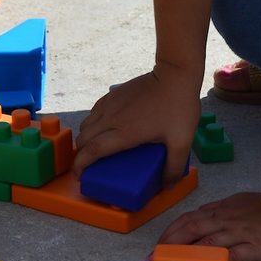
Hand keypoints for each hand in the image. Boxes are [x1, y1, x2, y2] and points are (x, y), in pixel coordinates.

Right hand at [73, 63, 200, 182]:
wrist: (174, 75)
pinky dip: (92, 123)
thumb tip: (167, 185)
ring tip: (95, 147)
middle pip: (84, 137)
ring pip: (87, 123)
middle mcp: (112, 118)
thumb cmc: (177, 108)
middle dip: (81, 153)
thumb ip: (173, 167)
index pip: (93, 150)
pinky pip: (94, 111)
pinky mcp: (114, 94)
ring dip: (86, 137)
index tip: (78, 175)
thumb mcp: (182, 142)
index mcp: (124, 132)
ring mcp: (111, 104)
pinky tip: (104, 127)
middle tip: (89, 165)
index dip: (81, 164)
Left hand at [156, 188, 260, 260]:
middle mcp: (224, 220)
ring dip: (185, 254)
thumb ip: (217, 211)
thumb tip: (200, 218)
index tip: (157, 243)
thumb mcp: (236, 203)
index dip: (170, 230)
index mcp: (219, 210)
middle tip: (154, 256)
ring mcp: (238, 234)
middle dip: (169, 243)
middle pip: (191, 229)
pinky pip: (231, 257)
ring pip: (206, 242)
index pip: (188, 218)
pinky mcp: (253, 248)